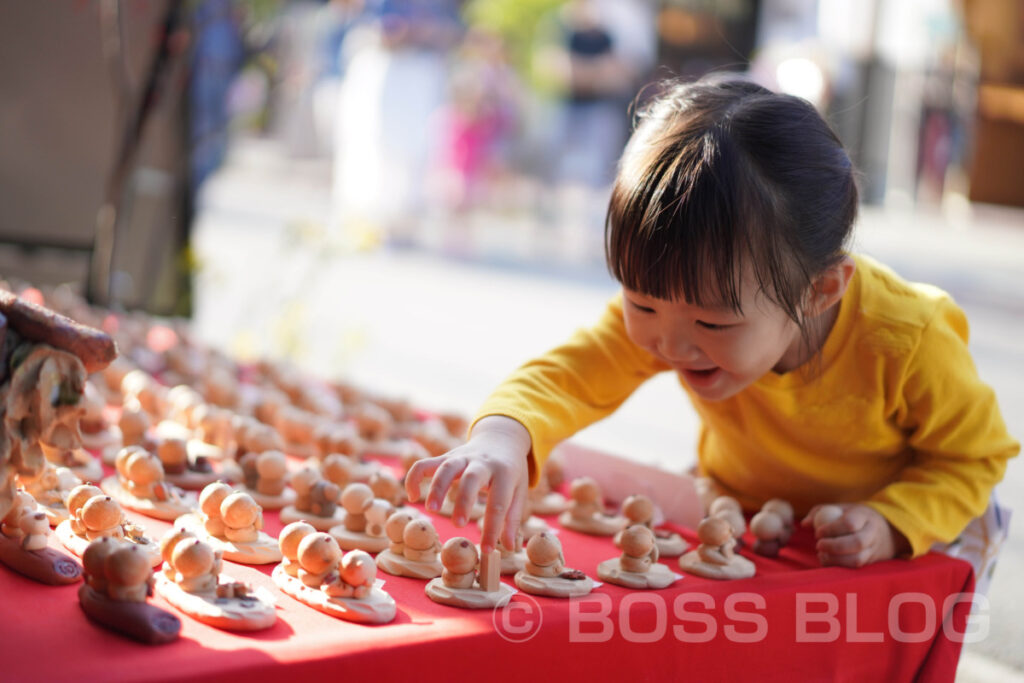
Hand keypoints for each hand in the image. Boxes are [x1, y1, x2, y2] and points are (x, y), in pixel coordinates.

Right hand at [405, 415, 530, 554]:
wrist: (501, 437)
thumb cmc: (511, 471)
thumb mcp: (518, 491)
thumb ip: (512, 519)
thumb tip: (509, 548)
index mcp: (505, 473)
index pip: (499, 503)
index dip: (492, 528)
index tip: (487, 550)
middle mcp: (483, 463)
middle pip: (471, 478)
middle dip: (464, 501)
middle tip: (458, 525)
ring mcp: (463, 457)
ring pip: (447, 467)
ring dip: (437, 487)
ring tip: (432, 510)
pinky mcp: (446, 455)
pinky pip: (427, 463)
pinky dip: (415, 476)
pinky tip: (412, 496)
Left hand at [801, 503, 908, 567]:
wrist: (884, 531)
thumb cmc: (853, 517)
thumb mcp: (840, 509)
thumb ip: (819, 512)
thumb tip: (805, 524)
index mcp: (865, 516)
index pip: (850, 523)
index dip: (832, 529)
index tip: (818, 532)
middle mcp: (873, 533)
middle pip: (857, 543)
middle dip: (834, 546)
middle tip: (818, 545)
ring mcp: (874, 549)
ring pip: (858, 559)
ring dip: (836, 559)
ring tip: (821, 554)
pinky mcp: (870, 562)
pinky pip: (855, 568)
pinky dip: (838, 566)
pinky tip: (826, 560)